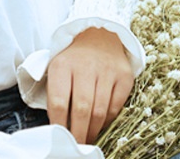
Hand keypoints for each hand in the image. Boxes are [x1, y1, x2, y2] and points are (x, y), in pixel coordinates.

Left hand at [46, 27, 133, 143]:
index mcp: (62, 65)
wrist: (98, 34)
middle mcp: (84, 66)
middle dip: (79, 133)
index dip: (59, 125)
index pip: (58, 102)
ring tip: (88, 137)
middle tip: (77, 145)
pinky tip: (101, 123)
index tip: (60, 137)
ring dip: (93, 130)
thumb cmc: (74, 59)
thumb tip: (56, 127)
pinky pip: (116, 106)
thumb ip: (55, 94)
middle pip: (81, 110)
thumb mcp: (58, 68)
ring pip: (100, 111)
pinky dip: (108, 120)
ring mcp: (106, 70)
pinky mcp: (124, 75)